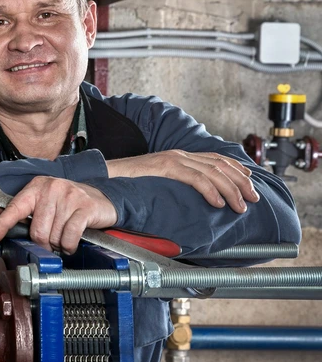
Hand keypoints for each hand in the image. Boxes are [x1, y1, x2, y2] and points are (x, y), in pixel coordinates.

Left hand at [0, 176, 116, 253]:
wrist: (102, 198)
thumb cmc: (69, 203)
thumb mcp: (44, 201)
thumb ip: (22, 210)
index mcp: (36, 187)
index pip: (14, 208)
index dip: (1, 225)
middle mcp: (51, 189)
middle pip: (37, 230)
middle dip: (43, 243)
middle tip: (50, 242)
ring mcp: (69, 197)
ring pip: (54, 236)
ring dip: (58, 244)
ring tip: (63, 237)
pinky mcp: (84, 207)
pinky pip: (70, 236)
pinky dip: (70, 245)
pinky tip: (71, 242)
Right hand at [106, 150, 259, 212]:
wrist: (108, 175)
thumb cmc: (130, 183)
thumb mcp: (159, 182)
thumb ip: (176, 184)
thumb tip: (194, 199)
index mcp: (179, 156)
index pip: (216, 159)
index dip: (237, 170)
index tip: (250, 183)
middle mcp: (180, 154)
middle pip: (220, 165)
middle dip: (241, 182)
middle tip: (253, 199)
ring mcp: (173, 159)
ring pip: (213, 172)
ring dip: (231, 190)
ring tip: (240, 206)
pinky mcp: (166, 167)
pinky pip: (196, 179)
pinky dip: (211, 191)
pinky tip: (218, 203)